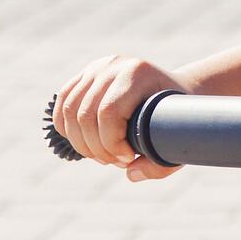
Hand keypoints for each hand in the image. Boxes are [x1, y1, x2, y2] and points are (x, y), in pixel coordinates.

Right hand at [53, 54, 184, 180]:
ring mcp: (96, 68)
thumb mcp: (176, 140)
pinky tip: (84, 142)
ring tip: (102, 156)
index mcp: (137, 73)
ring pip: (70, 112)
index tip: (128, 158)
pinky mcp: (85, 74)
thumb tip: (130, 174)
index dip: (111, 144)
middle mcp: (113, 65)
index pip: (108, 113)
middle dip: (97, 148)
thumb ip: (158, 165)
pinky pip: (63, 104)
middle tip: (115, 161)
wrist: (177, 88)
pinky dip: (67, 128)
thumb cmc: (177, 117)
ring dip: (81, 143)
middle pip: (85, 116)